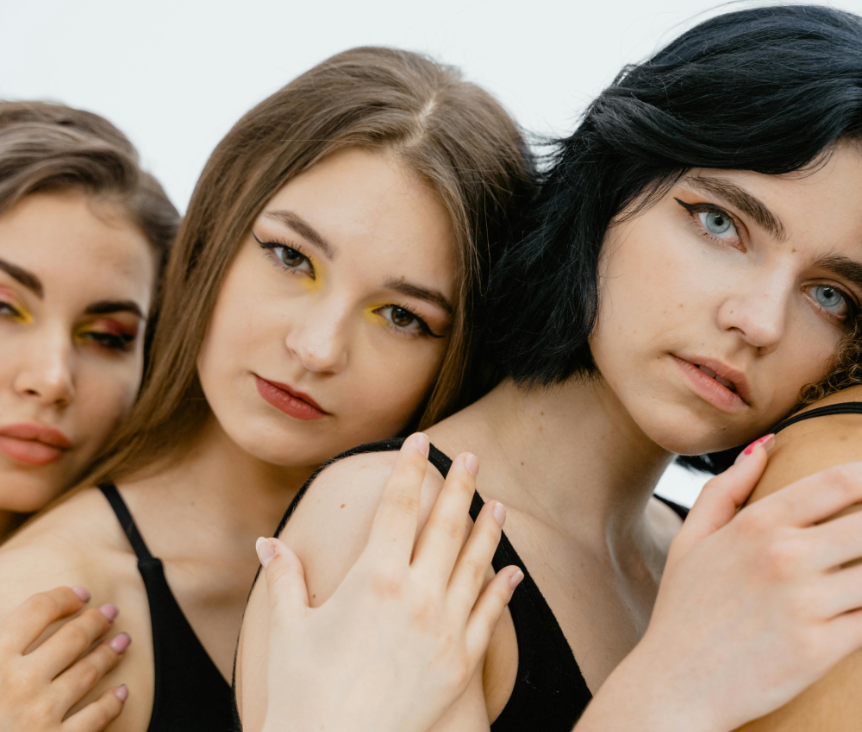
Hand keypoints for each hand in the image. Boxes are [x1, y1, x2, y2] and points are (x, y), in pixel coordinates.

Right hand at [0, 586, 129, 731]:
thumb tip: (13, 627)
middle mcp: (19, 683)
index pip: (37, 610)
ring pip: (89, 671)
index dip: (62, 598)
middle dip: (95, 621)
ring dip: (109, 653)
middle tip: (109, 613)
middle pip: (72, 637)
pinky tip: (119, 693)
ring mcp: (40, 715)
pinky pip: (95, 718)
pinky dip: (111, 702)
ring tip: (122, 641)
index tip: (78, 595)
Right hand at [256, 433, 521, 731]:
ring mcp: (445, 628)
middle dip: (458, 486)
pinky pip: (490, 615)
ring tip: (498, 504)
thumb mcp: (291, 629)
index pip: (398, 506)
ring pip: (474, 564)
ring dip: (487, 530)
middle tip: (470, 458)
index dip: (410, 468)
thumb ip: (287, 579)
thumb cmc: (304, 692)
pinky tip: (514, 571)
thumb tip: (266, 541)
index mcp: (374, 577)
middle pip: (444, 525)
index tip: (421, 441)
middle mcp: (416, 595)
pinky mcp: (462, 662)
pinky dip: (503, 590)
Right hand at [581, 443, 861, 731]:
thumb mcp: (691, 540)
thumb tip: (766, 446)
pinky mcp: (821, 648)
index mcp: (755, 525)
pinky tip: (855, 605)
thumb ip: (726, 490)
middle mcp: (783, 556)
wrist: (675, 684)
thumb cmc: (684, 610)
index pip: (838, 483)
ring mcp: (805, 603)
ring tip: (857, 572)